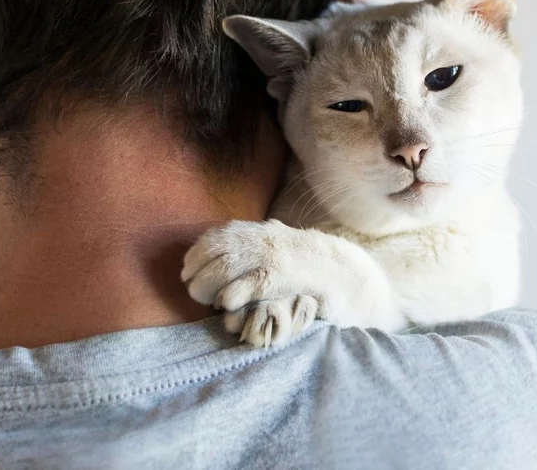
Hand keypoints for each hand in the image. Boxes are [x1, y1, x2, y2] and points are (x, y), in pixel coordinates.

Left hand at [182, 219, 404, 346]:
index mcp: (264, 233)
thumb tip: (224, 253)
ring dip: (208, 284)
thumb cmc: (311, 270)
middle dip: (197, 269)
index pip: (218, 235)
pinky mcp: (283, 279)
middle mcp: (266, 240)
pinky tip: (225, 304)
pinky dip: (231, 294)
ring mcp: (275, 258)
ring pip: (226, 266)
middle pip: (217, 249)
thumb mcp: (281, 251)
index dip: (197, 252)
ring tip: (204, 299)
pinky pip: (248, 284)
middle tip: (191, 288)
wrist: (348, 275)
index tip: (187, 269)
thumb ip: (257, 250)